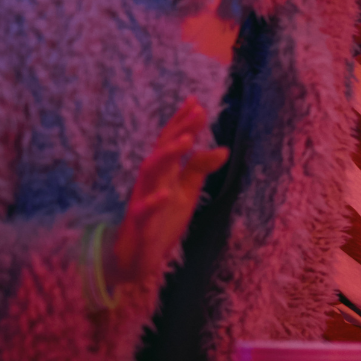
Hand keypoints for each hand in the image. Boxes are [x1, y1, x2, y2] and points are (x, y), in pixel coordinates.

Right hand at [104, 98, 228, 287]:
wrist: (137, 257)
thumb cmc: (161, 220)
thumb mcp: (186, 192)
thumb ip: (199, 169)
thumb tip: (223, 149)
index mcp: (163, 172)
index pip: (171, 142)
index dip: (182, 122)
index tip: (197, 103)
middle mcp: (151, 181)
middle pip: (162, 150)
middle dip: (178, 130)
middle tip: (197, 112)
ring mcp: (142, 200)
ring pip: (149, 172)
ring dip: (167, 155)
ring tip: (186, 141)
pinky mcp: (139, 223)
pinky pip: (143, 210)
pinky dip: (153, 200)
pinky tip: (166, 193)